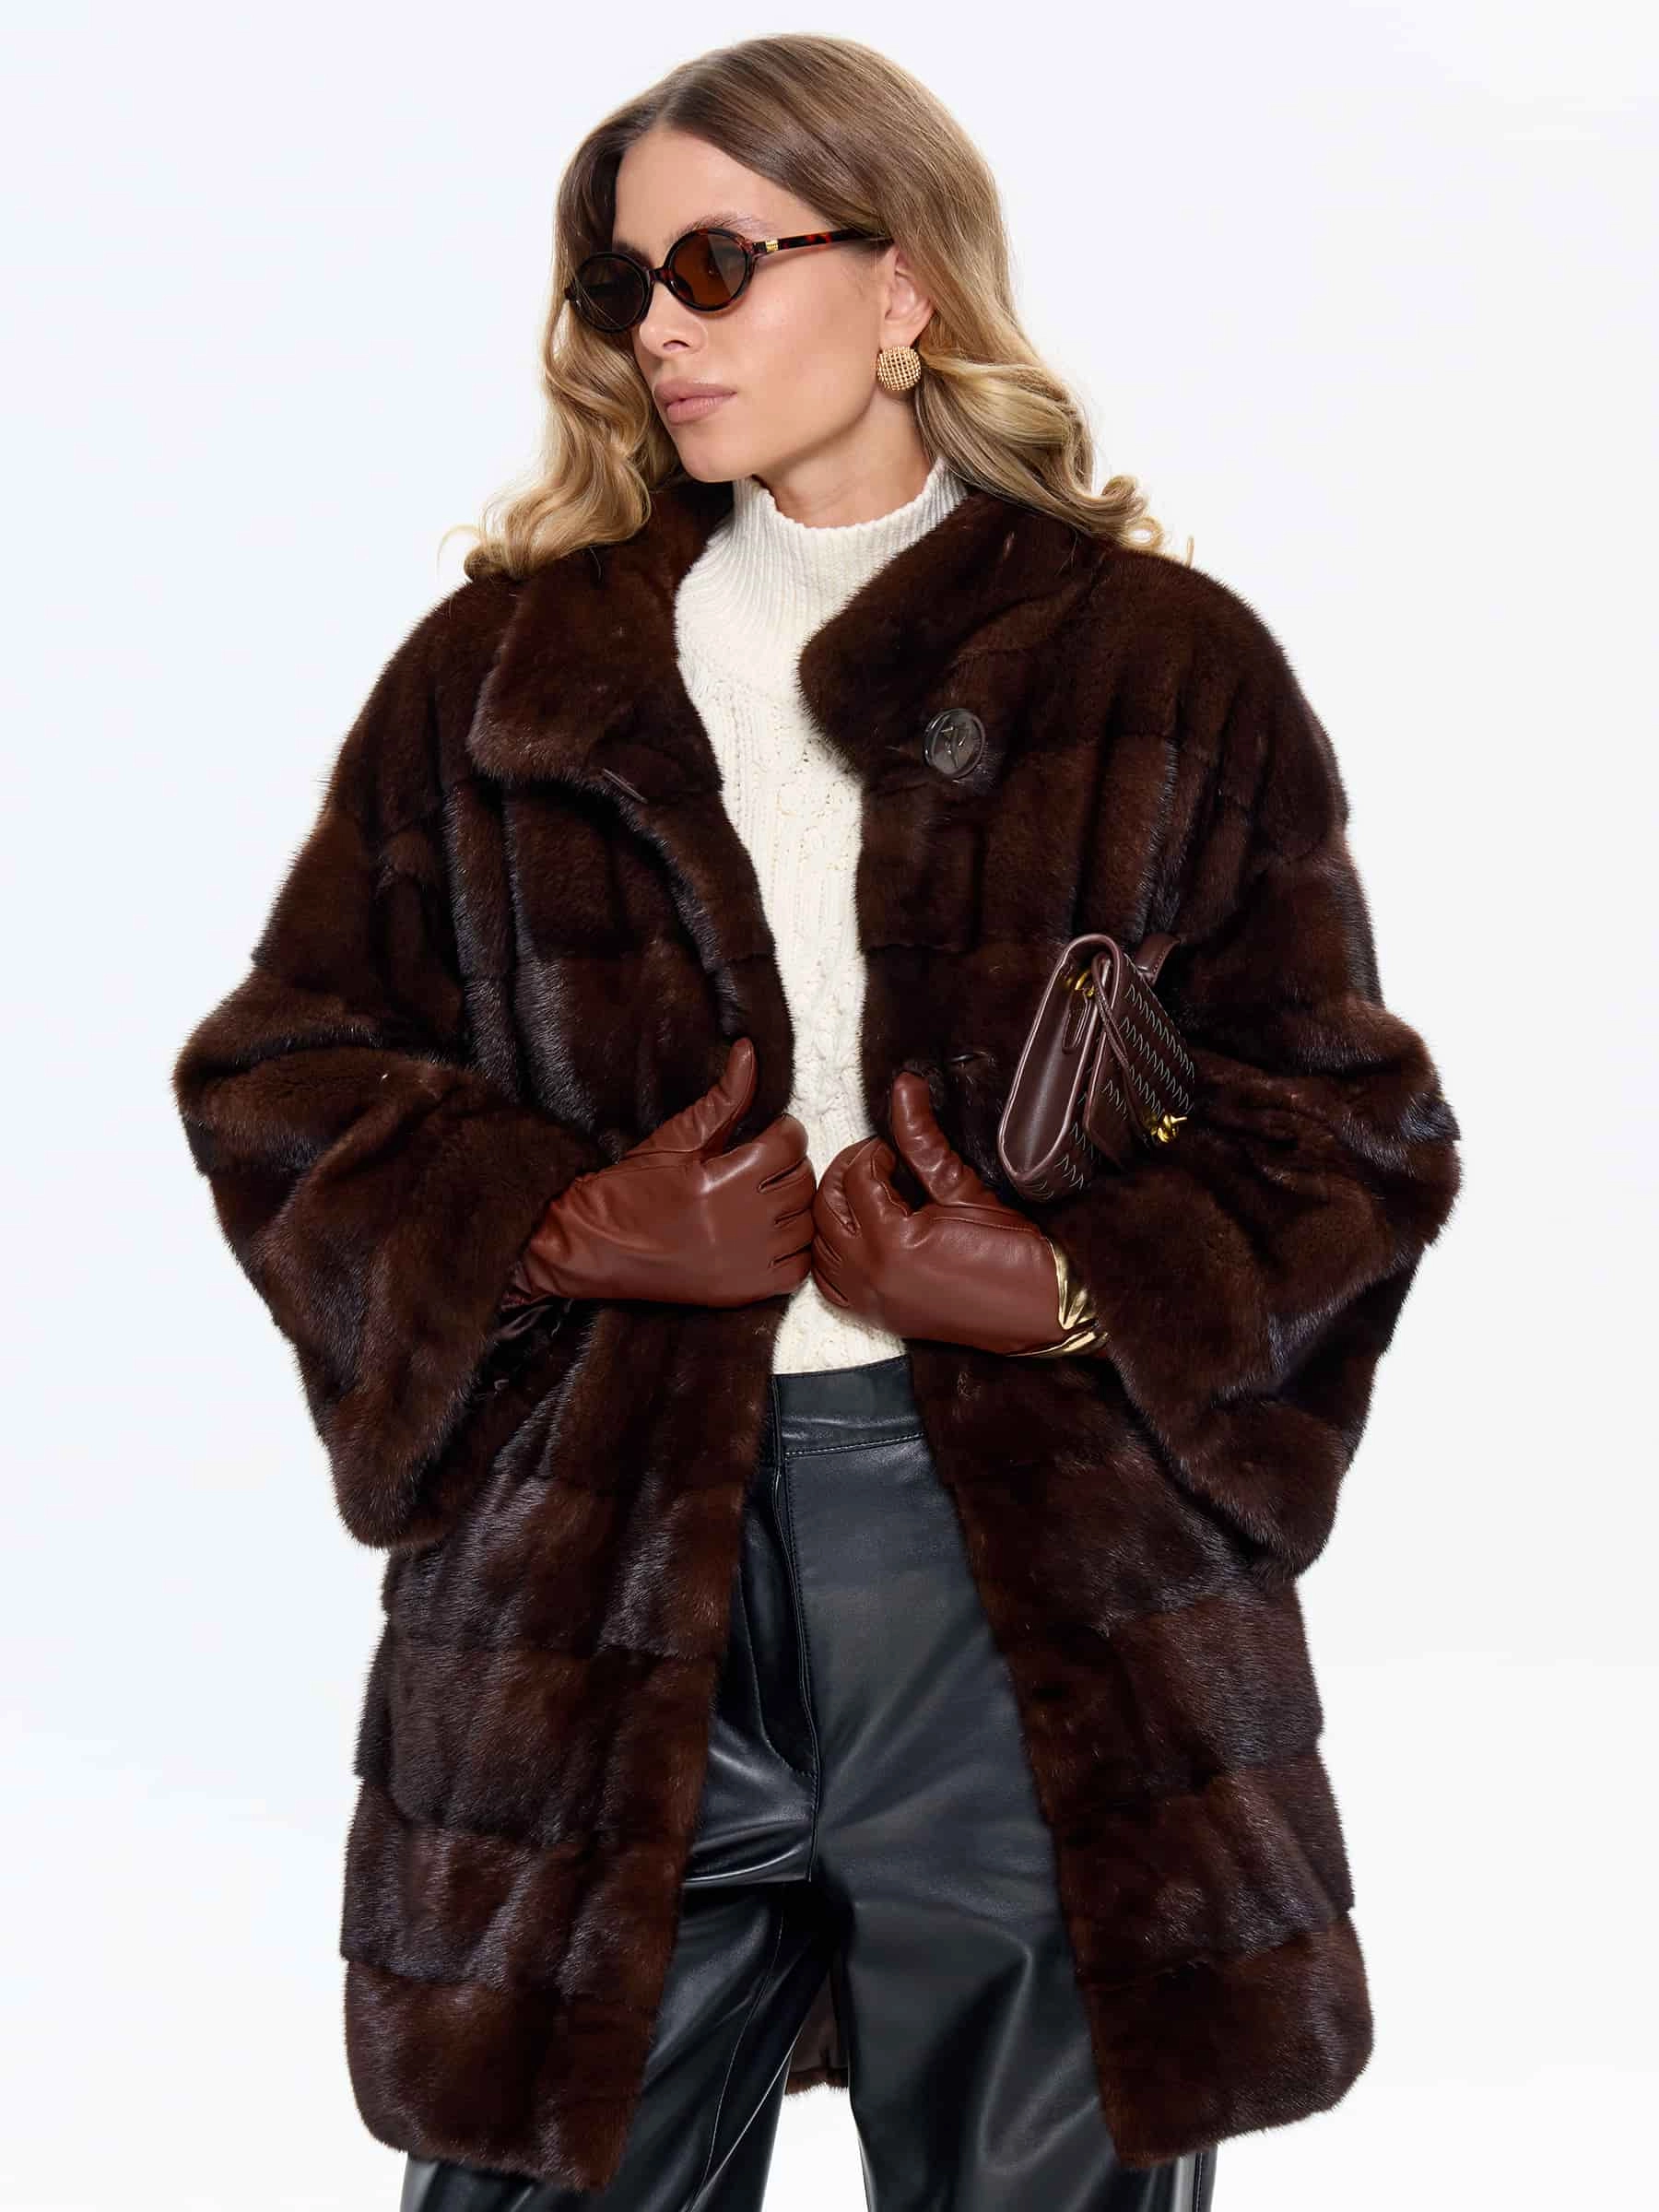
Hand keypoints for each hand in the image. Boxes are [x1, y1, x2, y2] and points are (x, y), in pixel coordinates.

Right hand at [505, 1036, 814, 1308]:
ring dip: (794, 1206)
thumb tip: (750, 1051)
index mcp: (724, 1181)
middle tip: (767, 1163)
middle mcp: (741, 1225)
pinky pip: (799, 1268)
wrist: (593, 1247)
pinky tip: (771, 1233)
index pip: (790, 1145)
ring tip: (768, 1196)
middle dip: (790, 1165)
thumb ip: (724, 1098)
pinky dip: (793, 1248)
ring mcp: (746, 1263)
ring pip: (805, 1223)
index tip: (770, 1134)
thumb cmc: (629, 1190)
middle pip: (802, 1182)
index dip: (784, 1132)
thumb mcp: (676, 1138)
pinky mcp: (744, 1292)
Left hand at [809, 1071, 1066, 1354]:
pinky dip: (832, 1255)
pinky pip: (827, 1285)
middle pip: (825, 1210)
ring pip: (820, 1247)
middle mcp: (871, 1276)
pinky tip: (858, 1236)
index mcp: (892, 1243)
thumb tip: (905, 1087)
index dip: (874, 1153)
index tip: (893, 1148)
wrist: (1041, 1309)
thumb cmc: (1013, 1253)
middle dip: (845, 1176)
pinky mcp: (877, 1317)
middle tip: (875, 1162)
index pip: (858, 1180)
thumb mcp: (963, 1189)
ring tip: (867, 1196)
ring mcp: (870, 1301)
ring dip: (834, 1214)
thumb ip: (923, 1139)